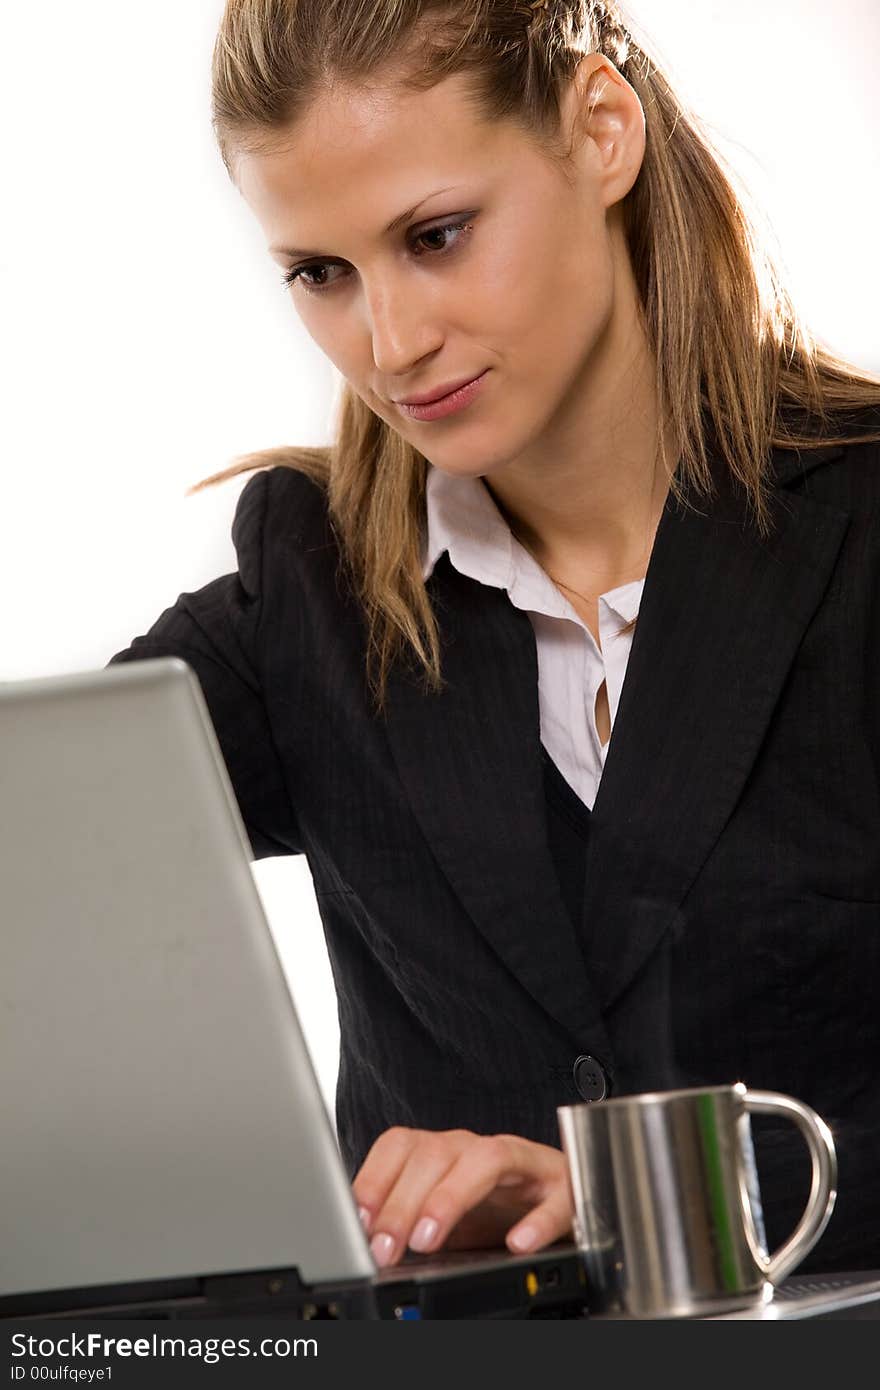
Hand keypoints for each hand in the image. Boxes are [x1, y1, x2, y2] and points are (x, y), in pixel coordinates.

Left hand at [351, 1126, 573, 1267]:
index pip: (402, 1145)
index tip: (356, 1221)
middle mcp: (480, 1149)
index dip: (375, 1179)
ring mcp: (525, 1163)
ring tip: (429, 1239)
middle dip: (403, 1202)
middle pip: (437, 1153)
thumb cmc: (496, 1211)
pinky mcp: (564, 1187)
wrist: (562, 1203)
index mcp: (446, 1151)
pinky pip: (554, 1197)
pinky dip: (537, 1220)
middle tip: (385, 1248)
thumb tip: (365, 1246)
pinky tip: (517, 1243)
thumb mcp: (445, 1222)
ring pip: (489, 1159)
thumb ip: (408, 1226)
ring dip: (453, 1196)